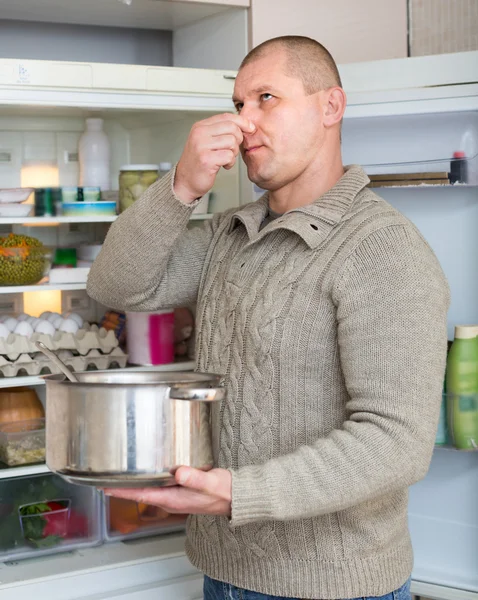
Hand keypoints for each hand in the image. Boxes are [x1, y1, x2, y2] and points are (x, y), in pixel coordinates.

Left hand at [103, 467, 231, 515]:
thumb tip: (180, 473)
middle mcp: (170, 499)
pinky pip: (158, 485)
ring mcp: (175, 496)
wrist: (236, 497)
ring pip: (148, 489)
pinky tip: (145, 470)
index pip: (140, 495)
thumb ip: (195, 478)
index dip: (121, 491)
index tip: (104, 487)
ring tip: (118, 474)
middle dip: (122, 487)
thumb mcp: (211, 482)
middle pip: (140, 493)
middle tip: (103, 477)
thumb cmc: (225, 491)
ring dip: (133, 483)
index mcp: (173, 499)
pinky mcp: (181, 489)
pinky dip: (147, 478)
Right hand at [174, 113, 255, 202]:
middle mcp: (199, 133)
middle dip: (238, 139)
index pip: (226, 117)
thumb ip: (221, 131)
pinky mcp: (206, 159)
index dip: (242, 121)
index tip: (250, 128)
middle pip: (232, 127)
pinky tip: (223, 165)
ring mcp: (202, 146)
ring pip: (232, 141)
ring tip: (225, 159)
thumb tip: (244, 124)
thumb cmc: (199, 162)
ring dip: (233, 153)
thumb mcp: (207, 141)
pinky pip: (229, 156)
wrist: (185, 181)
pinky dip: (230, 162)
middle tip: (232, 149)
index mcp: (200, 126)